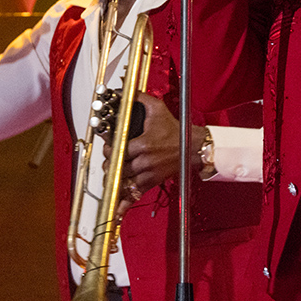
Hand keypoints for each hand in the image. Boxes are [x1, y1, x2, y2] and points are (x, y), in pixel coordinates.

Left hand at [108, 93, 204, 215]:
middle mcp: (144, 162)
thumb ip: (140, 99)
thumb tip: (127, 89)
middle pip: (117, 166)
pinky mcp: (151, 182)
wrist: (192, 147)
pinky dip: (125, 203)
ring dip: (115, 178)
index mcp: (142, 145)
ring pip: (123, 180)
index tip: (109, 146)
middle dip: (111, 162)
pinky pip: (135, 195)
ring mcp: (147, 174)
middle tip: (111, 157)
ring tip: (112, 173)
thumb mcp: (158, 110)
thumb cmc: (175, 129)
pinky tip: (116, 212)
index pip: (117, 150)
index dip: (110, 149)